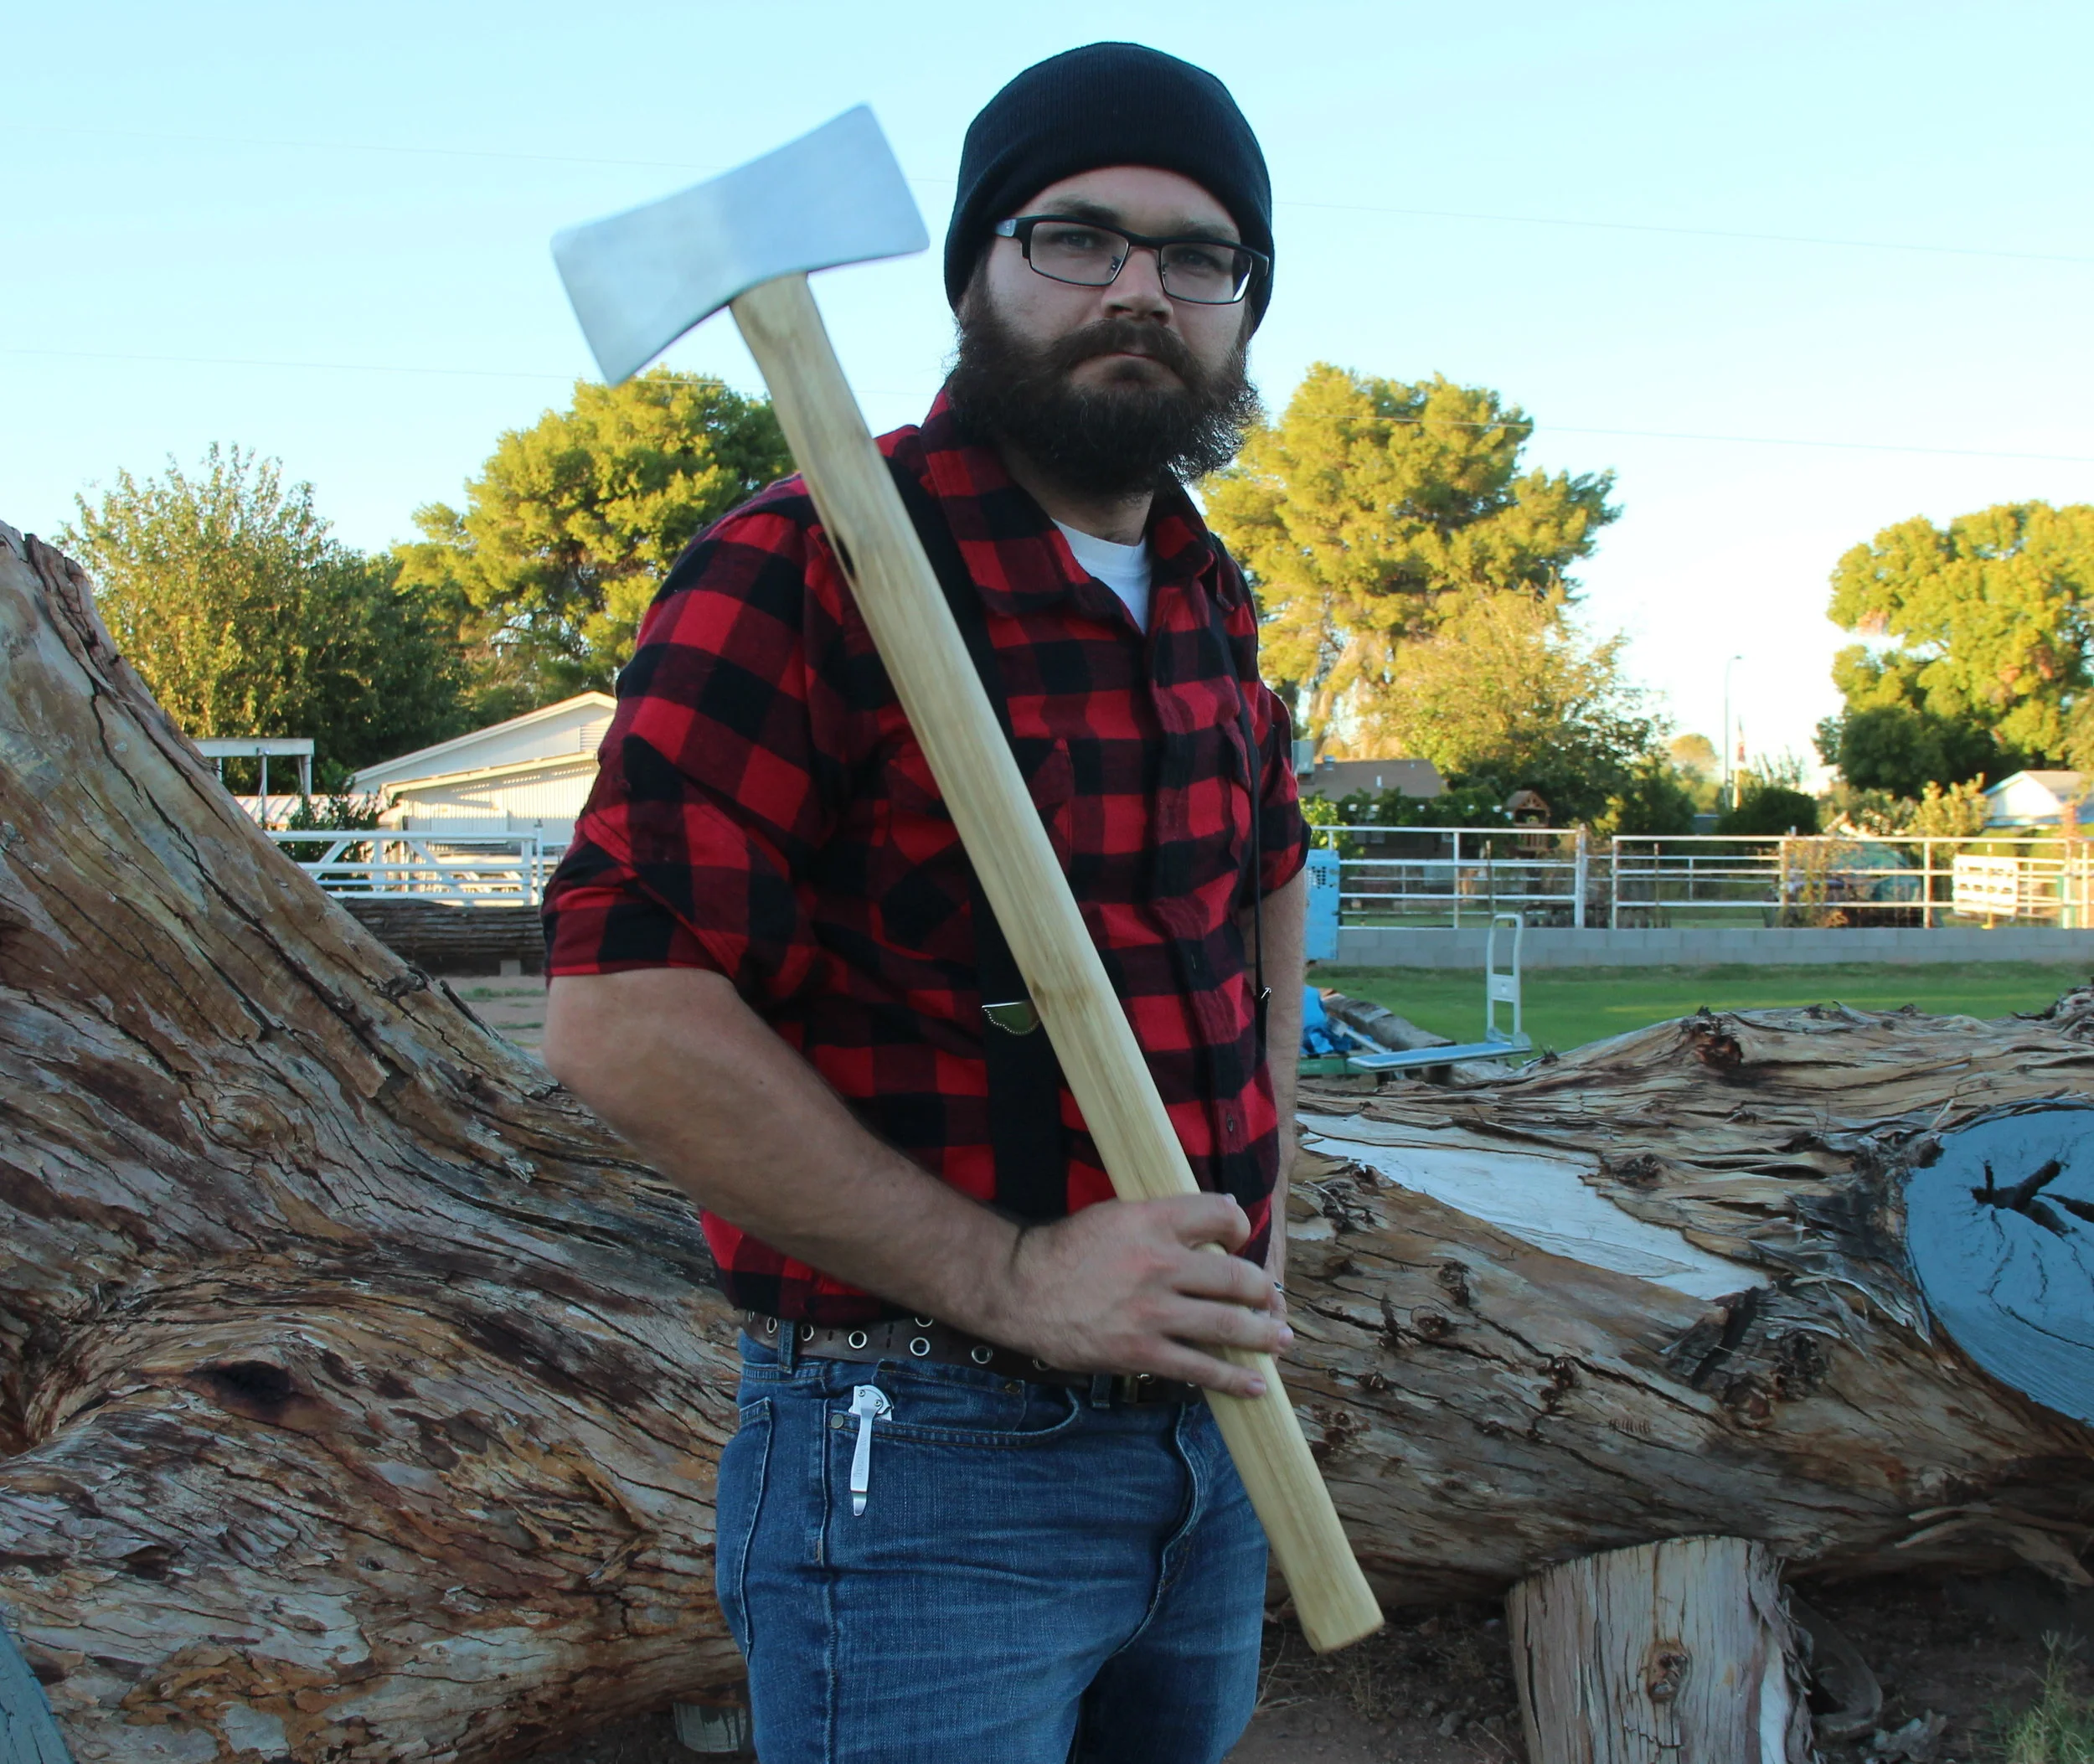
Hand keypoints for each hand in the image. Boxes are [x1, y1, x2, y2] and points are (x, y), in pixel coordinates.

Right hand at [977, 1194, 1291, 1398]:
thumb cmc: (1065, 1250)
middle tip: (1273, 1301)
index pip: (1220, 1214)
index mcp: (1152, 1221)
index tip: (1241, 1240)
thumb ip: (1162, 1217)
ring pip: (1229, 1325)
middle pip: (1238, 1276)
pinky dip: (1234, 1379)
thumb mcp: (1114, 1215)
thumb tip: (1218, 1212)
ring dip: (1263, 1335)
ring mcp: (1153, 1311)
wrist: (1020, 1289)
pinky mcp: (1142, 1352)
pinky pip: (1200, 1368)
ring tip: (1279, 1340)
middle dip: (1265, 1292)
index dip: (1240, 1226)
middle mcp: (1159, 1264)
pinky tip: (1254, 1383)